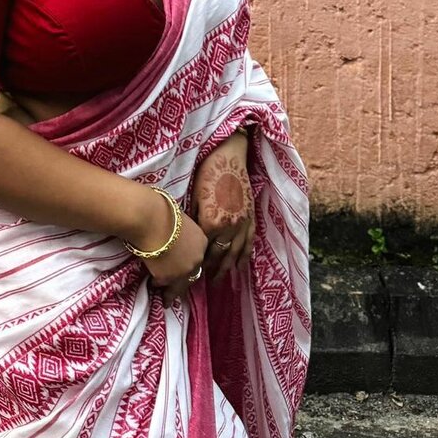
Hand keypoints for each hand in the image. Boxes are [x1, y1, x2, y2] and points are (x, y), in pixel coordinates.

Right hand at [129, 188, 209, 308]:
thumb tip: (174, 235)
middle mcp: (197, 258)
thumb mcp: (179, 220)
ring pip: (179, 284)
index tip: (183, 266)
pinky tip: (153, 285)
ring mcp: (184, 270)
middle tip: (176, 285)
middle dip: (184, 278)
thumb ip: (182, 232)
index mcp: (202, 240)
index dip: (189, 261)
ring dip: (171, 289)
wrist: (148, 219)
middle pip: (192, 272)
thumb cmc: (160, 212)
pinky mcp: (169, 277)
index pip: (198, 256)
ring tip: (165, 297)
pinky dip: (158, 284)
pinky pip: (163, 284)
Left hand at [191, 131, 254, 281]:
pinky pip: (250, 242)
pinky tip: (241, 266)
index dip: (196, 261)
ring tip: (221, 280)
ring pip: (236, 253)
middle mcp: (229, 227)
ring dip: (228, 268)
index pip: (203, 250)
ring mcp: (243, 223)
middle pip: (220, 256)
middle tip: (204, 282)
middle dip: (211, 270)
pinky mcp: (251, 216)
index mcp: (211, 222)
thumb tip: (187, 238)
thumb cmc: (206, 172)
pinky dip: (245, 256)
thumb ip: (193, 220)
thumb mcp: (193, 197)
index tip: (189, 270)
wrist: (228, 155)